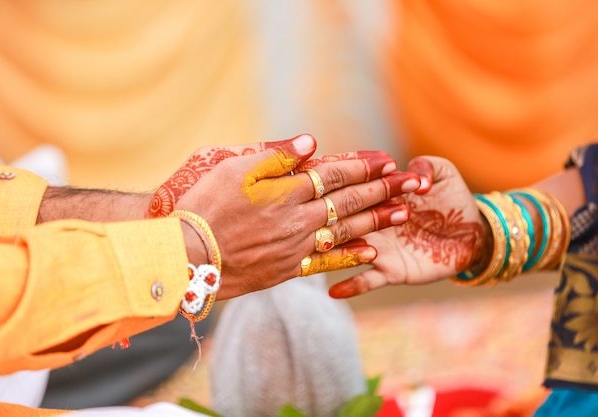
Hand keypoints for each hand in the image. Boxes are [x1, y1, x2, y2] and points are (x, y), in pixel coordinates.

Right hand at [152, 134, 422, 298]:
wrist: (188, 256)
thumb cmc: (205, 207)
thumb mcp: (234, 169)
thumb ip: (277, 156)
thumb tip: (313, 143)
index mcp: (286, 192)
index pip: (333, 175)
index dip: (361, 167)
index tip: (386, 162)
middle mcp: (298, 220)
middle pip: (347, 201)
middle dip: (381, 190)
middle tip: (409, 184)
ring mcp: (296, 247)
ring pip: (345, 231)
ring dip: (376, 220)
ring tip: (403, 214)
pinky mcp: (288, 269)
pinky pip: (327, 261)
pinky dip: (350, 256)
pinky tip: (371, 252)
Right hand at [329, 156, 486, 297]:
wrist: (470, 234)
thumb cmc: (452, 199)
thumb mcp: (443, 174)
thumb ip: (428, 167)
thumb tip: (418, 180)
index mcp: (381, 196)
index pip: (360, 188)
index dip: (351, 184)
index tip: (338, 180)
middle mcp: (373, 223)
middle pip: (350, 219)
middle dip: (340, 217)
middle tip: (327, 214)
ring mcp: (378, 248)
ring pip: (350, 249)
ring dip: (338, 249)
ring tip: (320, 249)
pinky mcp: (389, 271)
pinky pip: (366, 281)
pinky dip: (349, 286)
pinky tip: (334, 291)